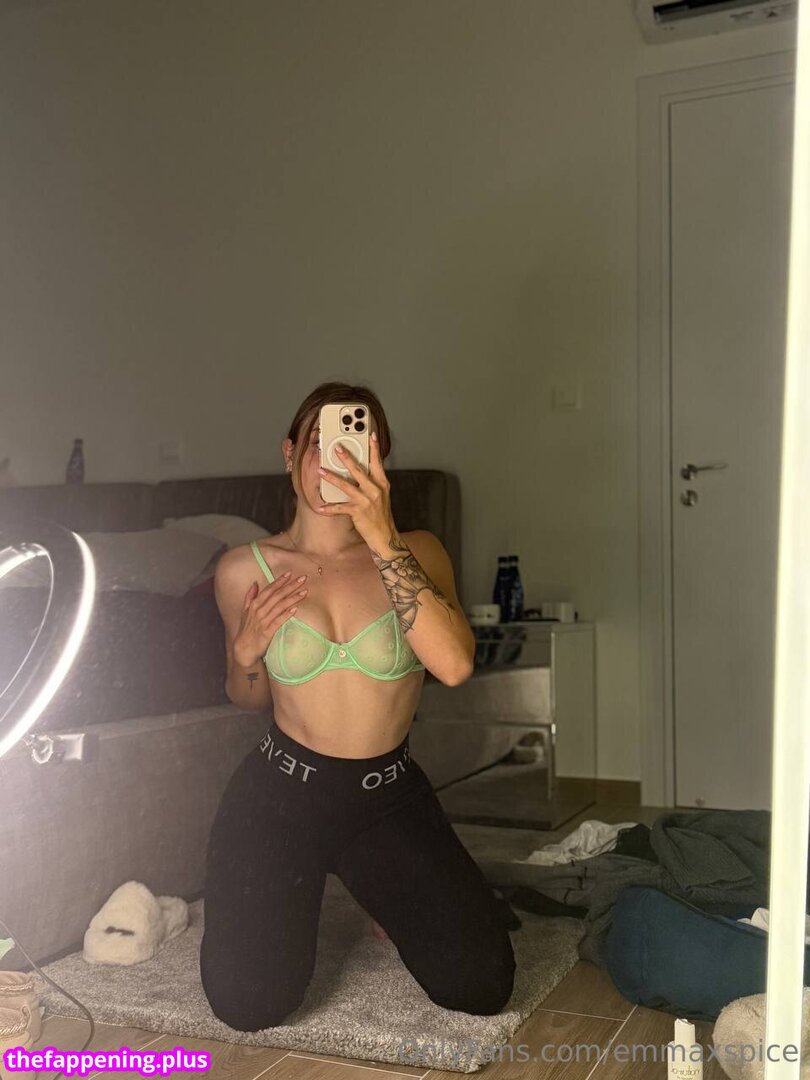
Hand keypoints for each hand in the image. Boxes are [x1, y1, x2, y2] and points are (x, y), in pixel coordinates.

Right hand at [233, 571, 307, 665]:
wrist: (244, 648)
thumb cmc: (246, 629)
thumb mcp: (245, 611)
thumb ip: (250, 596)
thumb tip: (255, 583)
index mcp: (254, 604)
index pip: (269, 589)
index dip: (279, 581)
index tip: (290, 573)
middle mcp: (259, 610)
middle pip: (277, 595)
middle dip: (290, 586)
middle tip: (303, 579)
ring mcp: (263, 621)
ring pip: (280, 606)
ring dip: (293, 598)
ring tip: (305, 592)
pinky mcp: (267, 631)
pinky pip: (279, 621)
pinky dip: (287, 614)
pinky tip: (296, 609)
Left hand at [316, 431, 396, 545]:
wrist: (384, 535)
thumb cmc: (380, 514)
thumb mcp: (381, 495)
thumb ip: (372, 482)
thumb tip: (359, 470)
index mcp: (382, 483)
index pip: (378, 462)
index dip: (374, 448)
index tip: (371, 434)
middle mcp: (375, 489)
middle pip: (359, 470)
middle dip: (346, 458)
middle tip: (336, 448)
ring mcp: (366, 500)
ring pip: (346, 485)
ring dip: (332, 478)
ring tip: (321, 471)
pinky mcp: (358, 512)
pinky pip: (340, 507)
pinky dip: (330, 508)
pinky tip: (321, 507)